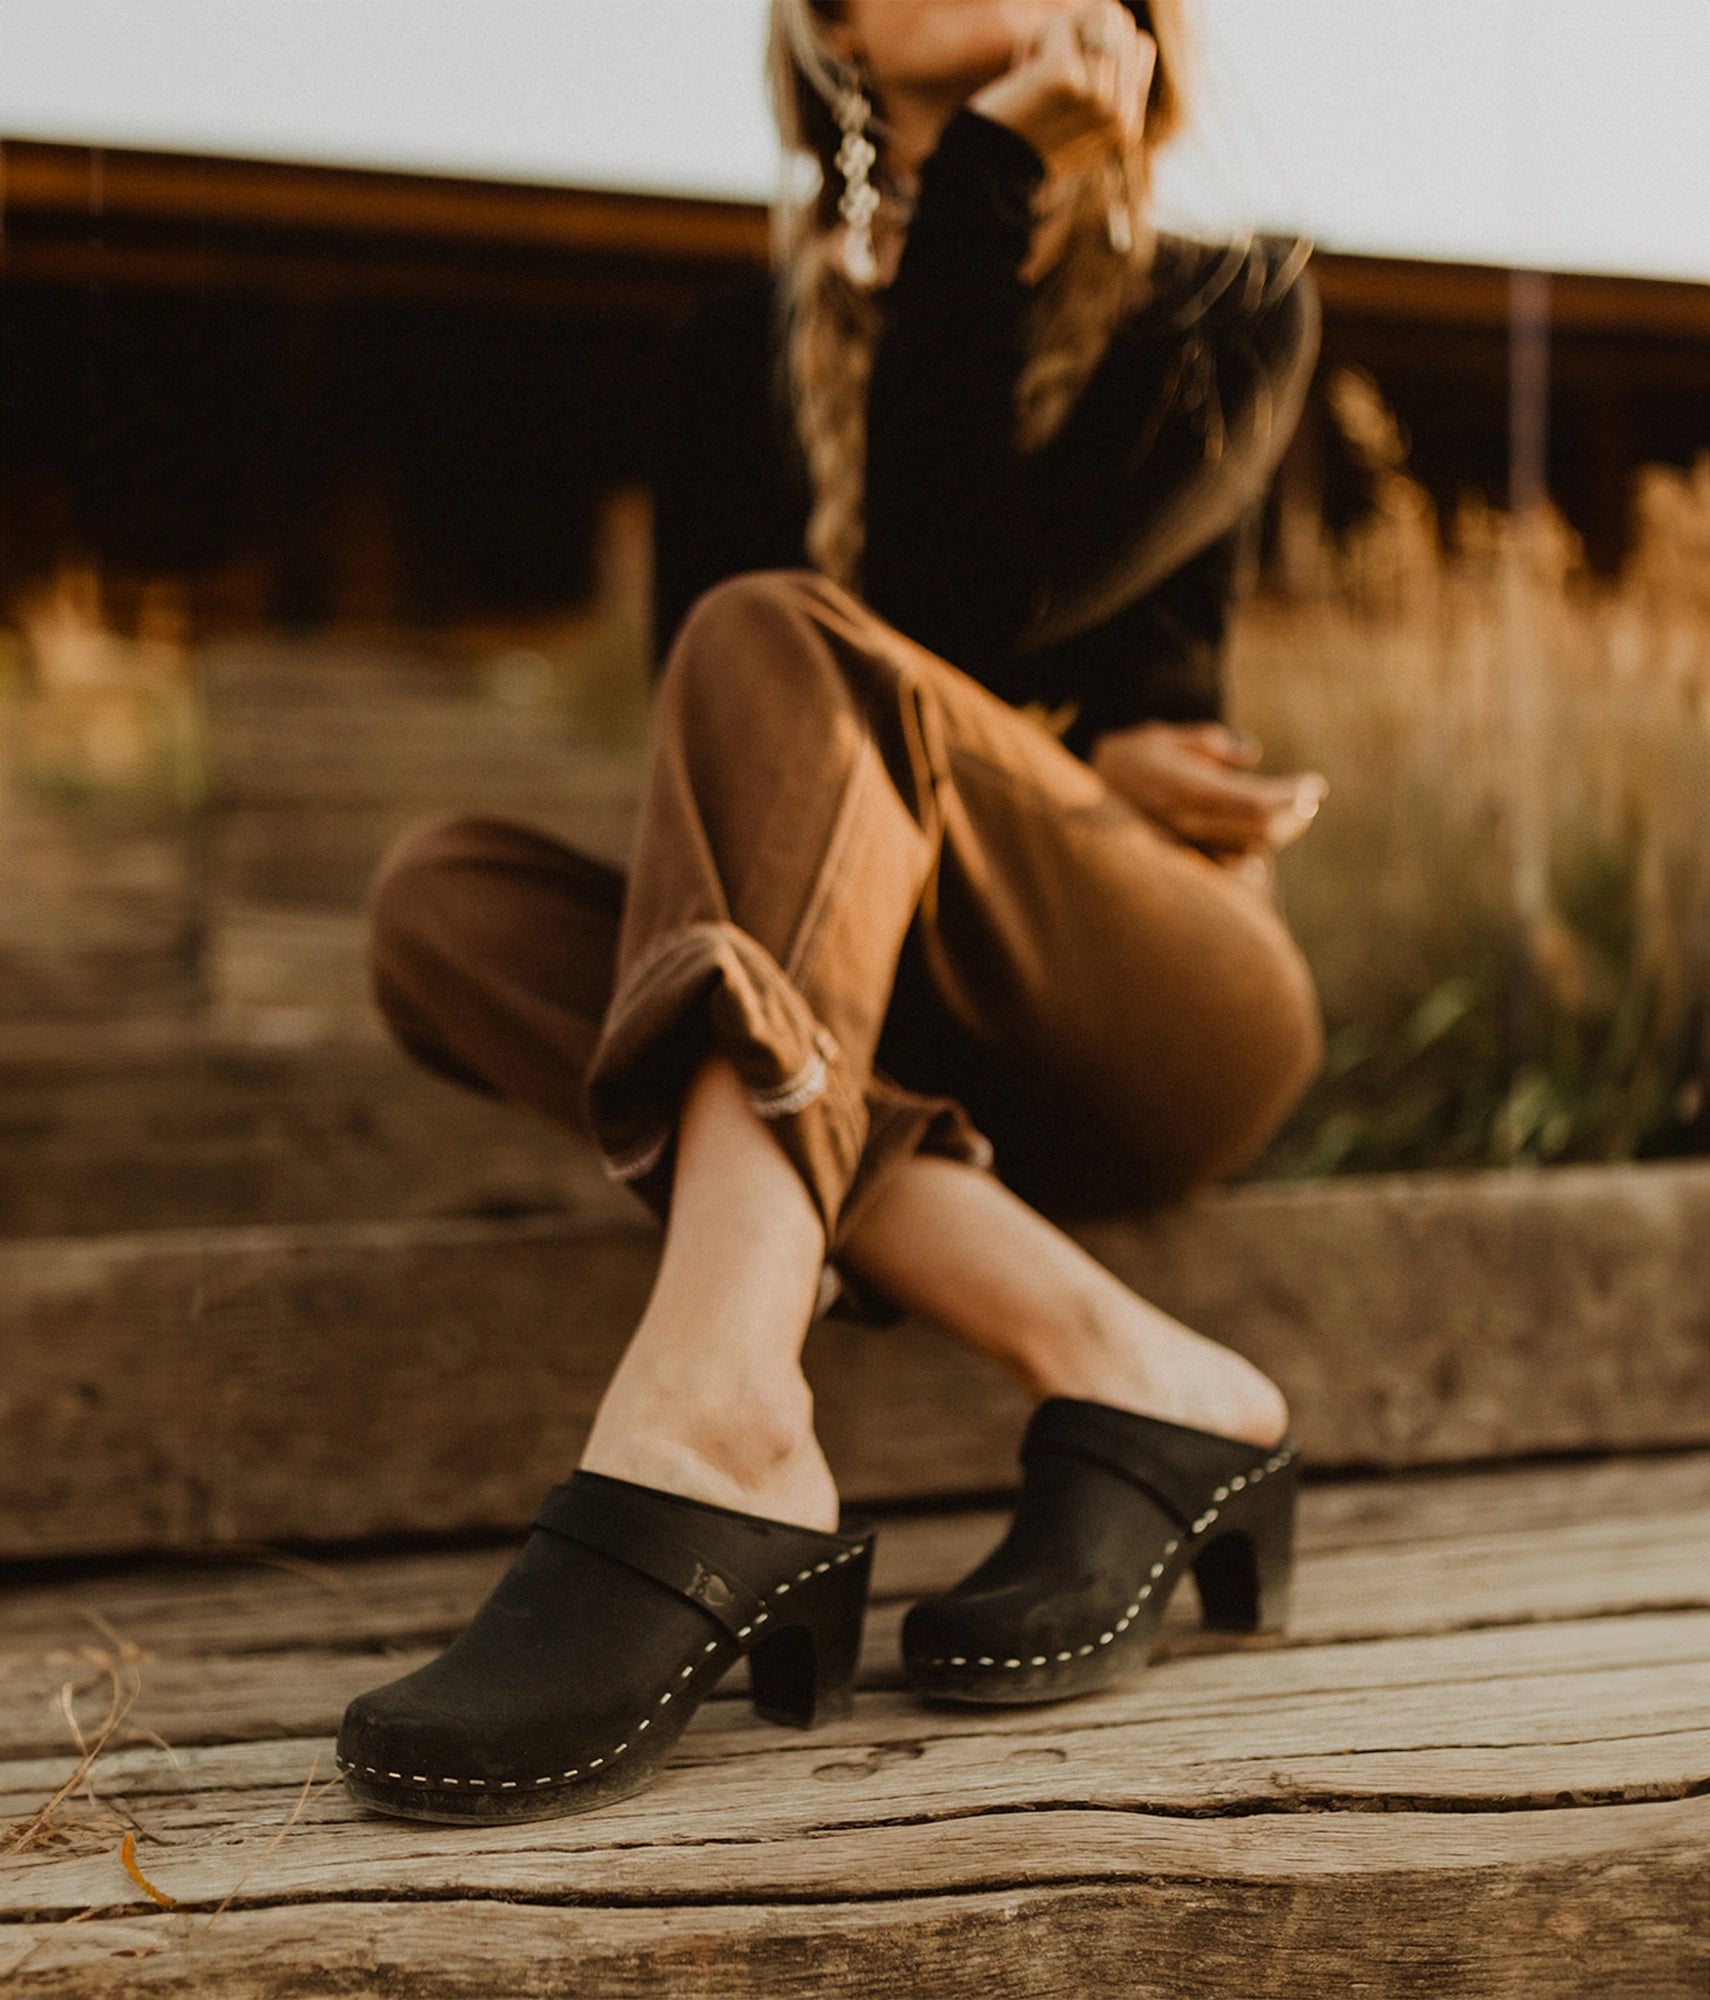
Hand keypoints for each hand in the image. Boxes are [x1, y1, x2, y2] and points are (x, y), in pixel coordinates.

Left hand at [969, 3, 1153, 166]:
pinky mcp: (1065, 78)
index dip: (1105, 45)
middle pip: (1119, 24)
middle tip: (1050, 75)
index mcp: (1128, 125)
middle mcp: (1119, 112)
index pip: (1141, 45)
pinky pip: (1058, 25)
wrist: (985, 168)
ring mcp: (1096, 96)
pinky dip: (1034, 41)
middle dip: (1084, 36)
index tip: (1072, 77)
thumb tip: (1112, 14)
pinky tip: (1023, 75)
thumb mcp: (1076, 117)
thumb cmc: (1025, 134)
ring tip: (1036, 77)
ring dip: (1057, 38)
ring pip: (1094, 17)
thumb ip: (1103, 79)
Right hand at [1090, 721, 1327, 859]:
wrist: (1071, 805)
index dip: (1292, 796)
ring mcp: (1183, 852)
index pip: (1257, 802)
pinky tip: (1260, 844)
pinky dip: (1252, 856)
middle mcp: (1187, 827)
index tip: (1314, 785)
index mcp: (1186, 790)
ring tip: (1293, 814)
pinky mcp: (1179, 868)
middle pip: (1261, 833)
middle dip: (1292, 815)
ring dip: (1276, 834)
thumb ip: (1210, 744)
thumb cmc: (1124, 761)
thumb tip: (1250, 754)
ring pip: (1249, 853)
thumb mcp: (1163, 737)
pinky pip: (1229, 869)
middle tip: (1309, 798)